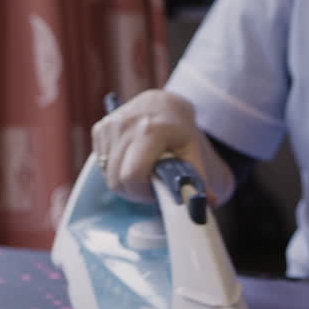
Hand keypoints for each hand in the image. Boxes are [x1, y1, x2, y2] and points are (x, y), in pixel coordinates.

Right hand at [91, 89, 233, 205]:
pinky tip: (129, 160)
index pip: (132, 175)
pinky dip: (113, 169)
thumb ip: (197, 181)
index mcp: (150, 130)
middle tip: (148, 184)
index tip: (154, 189)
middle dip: (132, 190)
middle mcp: (126, 125)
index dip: (142, 191)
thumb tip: (208, 204)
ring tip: (141, 171)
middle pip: (117, 179)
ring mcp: (110, 126)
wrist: (162, 104)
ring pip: (107, 174)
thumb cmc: (179, 132)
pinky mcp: (100, 128)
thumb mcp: (192, 153)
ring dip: (123, 180)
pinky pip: (101, 164)